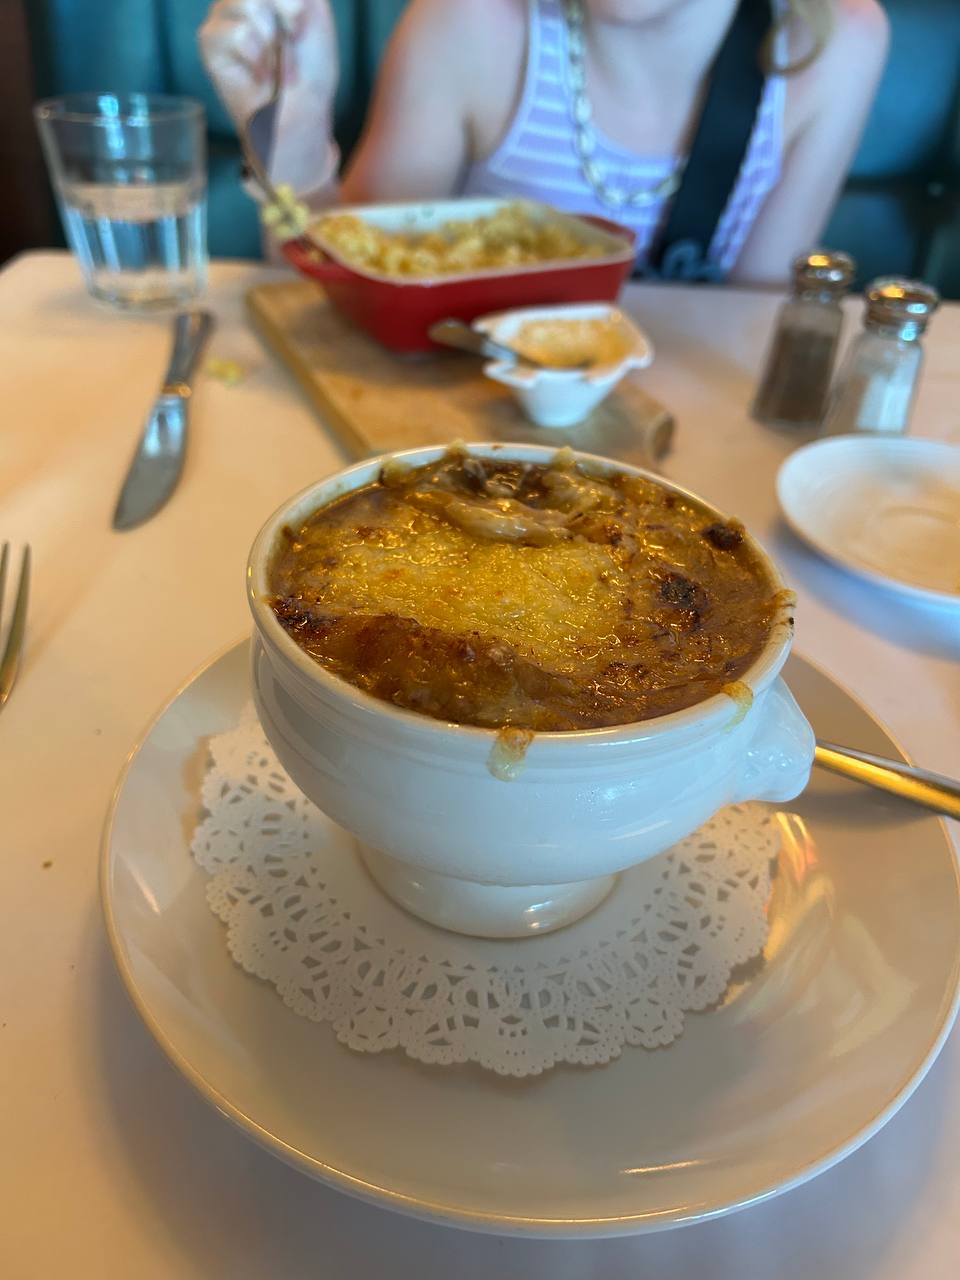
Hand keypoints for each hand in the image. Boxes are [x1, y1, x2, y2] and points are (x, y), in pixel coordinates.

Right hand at [199, 0, 338, 191]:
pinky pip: (236, 33)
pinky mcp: (210, 39)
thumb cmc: (310, 75)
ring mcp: (224, 13)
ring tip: (278, 67)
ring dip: (274, 42)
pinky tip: (262, 76)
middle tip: (294, 43)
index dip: (293, 4)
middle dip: (288, 15)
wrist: (299, 118)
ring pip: (249, 4)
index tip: (302, 27)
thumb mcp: (317, 18)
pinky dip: (258, 58)